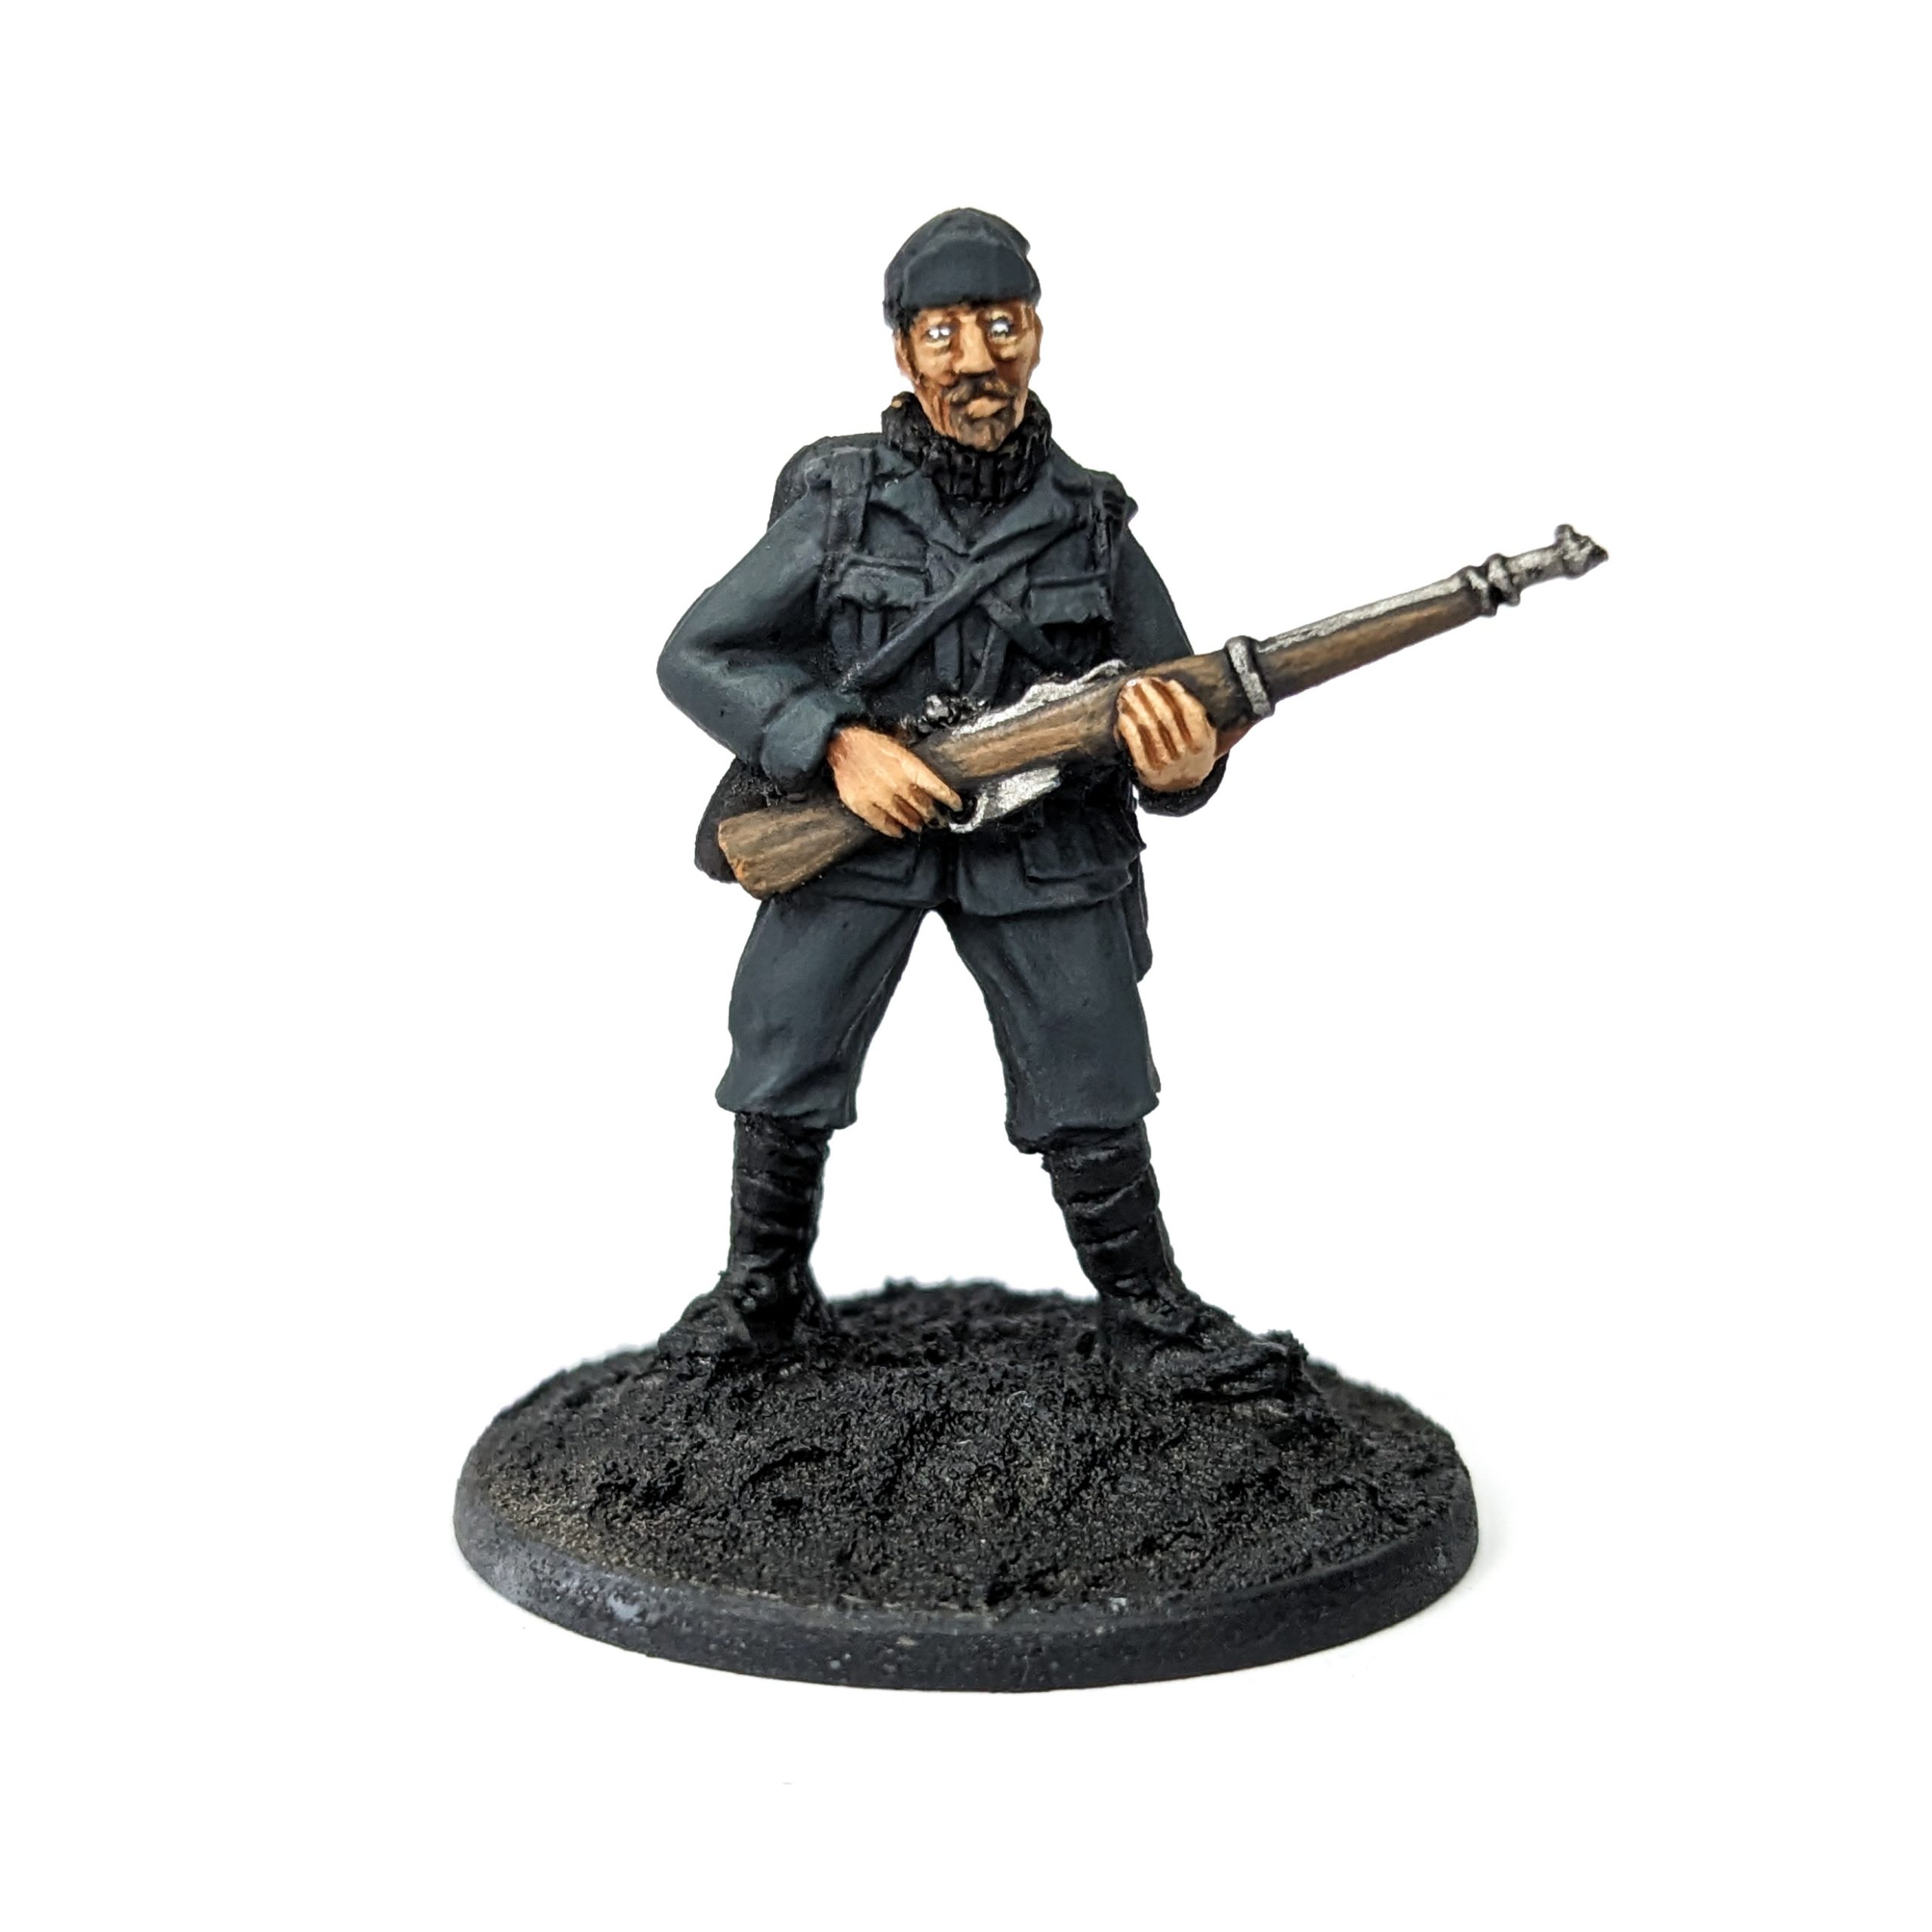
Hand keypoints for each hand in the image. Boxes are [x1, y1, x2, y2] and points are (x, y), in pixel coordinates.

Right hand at [826, 725, 962, 837]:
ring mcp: (879, 795)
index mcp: (908, 765)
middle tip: (934, 818)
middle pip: (921, 805)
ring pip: (903, 816)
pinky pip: (881, 823)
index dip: (949, 798)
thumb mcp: (898, 745)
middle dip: (930, 813)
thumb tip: (928, 780)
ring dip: (913, 822)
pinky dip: (891, 829)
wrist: (842, 744)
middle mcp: (896, 782)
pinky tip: (898, 831)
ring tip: (917, 825)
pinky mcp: (862, 804)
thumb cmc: (870, 743)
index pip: (936, 787)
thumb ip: (913, 765)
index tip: (956, 806)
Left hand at [1115, 676, 1220, 792]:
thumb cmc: (1193, 749)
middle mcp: (1185, 754)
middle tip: (1143, 681)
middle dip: (1153, 695)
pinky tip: (1124, 714)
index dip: (1177, 694)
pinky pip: (1136, 744)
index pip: (1189, 712)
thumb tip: (1174, 684)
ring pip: (1149, 727)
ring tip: (1130, 691)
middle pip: (1167, 716)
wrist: (1184, 781)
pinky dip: (1129, 727)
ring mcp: (1166, 763)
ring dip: (1137, 706)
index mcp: (1203, 743)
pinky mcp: (1148, 770)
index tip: (1166, 680)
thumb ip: (1200, 713)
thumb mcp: (1207, 734)